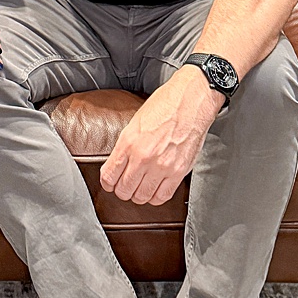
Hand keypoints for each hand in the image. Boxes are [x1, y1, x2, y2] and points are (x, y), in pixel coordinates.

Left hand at [100, 68, 221, 205]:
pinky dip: (155, 197)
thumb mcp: (135, 122)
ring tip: (139, 189)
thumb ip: (126, 145)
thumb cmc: (164, 105)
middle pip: (124, 190)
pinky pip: (162, 196)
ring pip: (142, 197)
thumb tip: (119, 164)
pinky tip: (154, 190)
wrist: (190, 100)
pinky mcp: (179, 172)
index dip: (107, 183)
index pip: (109, 176)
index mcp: (129, 142)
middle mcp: (143, 157)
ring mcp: (162, 166)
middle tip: (125, 186)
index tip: (109, 183)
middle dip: (122, 190)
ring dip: (138, 195)